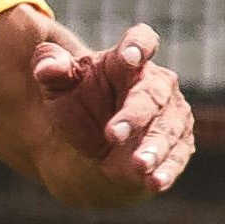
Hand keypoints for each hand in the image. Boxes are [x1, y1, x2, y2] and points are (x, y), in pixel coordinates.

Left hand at [29, 21, 195, 201]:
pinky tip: (155, 181)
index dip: (138, 46)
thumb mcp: (58, 86)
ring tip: (138, 165)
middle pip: (151, 94)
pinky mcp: (178, 144)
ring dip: (153, 148)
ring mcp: (171, 115)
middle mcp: (156, 84)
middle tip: (112, 135)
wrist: (91, 142)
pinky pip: (176, 156)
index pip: (141, 41)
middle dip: (134, 115)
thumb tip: (46, 67)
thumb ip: (50, 68)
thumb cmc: (77, 102)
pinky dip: (167, 169)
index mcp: (127, 61)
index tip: (129, 56)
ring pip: (167, 129)